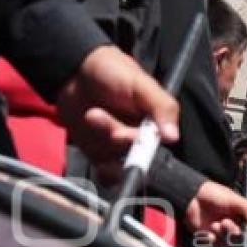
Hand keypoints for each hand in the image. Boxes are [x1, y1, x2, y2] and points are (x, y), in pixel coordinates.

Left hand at [56, 45, 178, 183]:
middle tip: (96, 114)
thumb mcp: (140, 82)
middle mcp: (141, 140)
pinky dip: (103, 171)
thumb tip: (173, 136)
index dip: (146, 146)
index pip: (158, 145)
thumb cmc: (111, 70)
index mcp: (156, 124)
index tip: (135, 135)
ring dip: (104, 146)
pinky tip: (93, 149)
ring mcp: (120, 150)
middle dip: (118, 137)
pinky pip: (107, 176)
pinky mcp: (101, 157)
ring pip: (121, 167)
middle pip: (138, 157)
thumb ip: (161, 106)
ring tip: (90, 115)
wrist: (74, 70)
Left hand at [184, 181, 246, 245]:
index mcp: (243, 216)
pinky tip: (208, 230)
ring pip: (230, 243)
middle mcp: (235, 225)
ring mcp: (223, 232)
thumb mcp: (234, 199)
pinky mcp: (212, 237)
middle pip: (242, 238)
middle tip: (225, 222)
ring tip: (215, 224)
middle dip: (234, 231)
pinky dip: (213, 239)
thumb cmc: (214, 194)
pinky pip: (216, 244)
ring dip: (223, 234)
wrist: (193, 196)